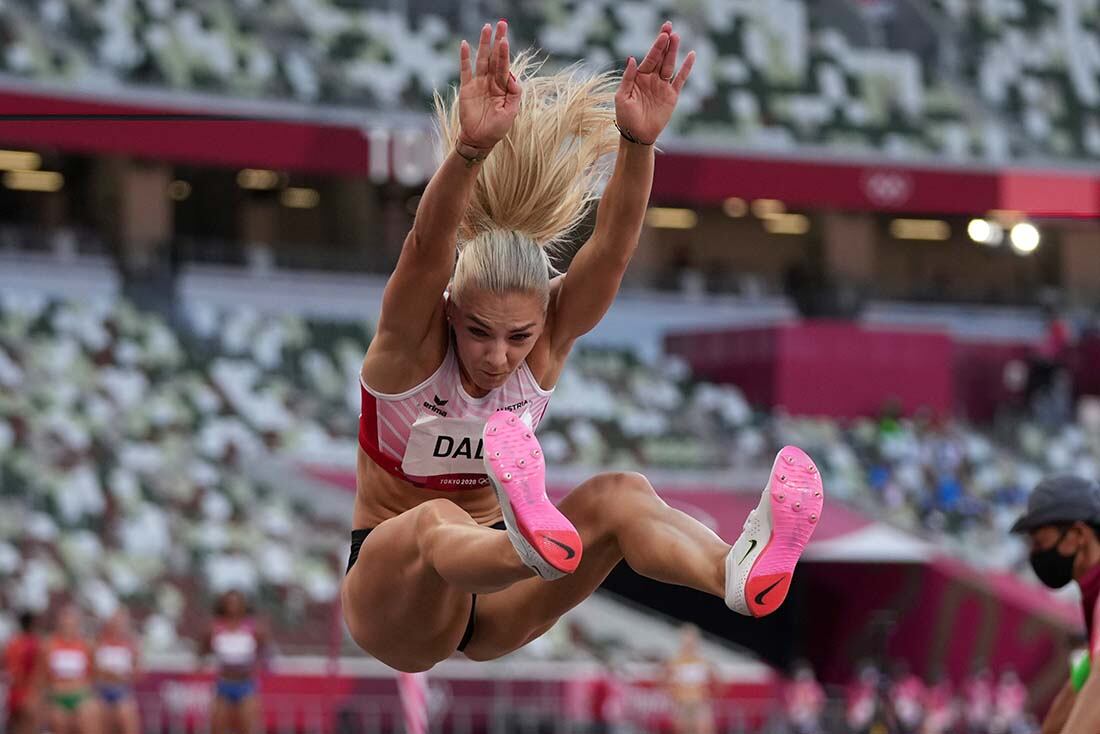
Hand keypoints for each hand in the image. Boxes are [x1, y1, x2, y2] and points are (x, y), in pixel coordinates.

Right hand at [457, 20, 521, 150]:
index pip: (504, 66)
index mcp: (503, 87)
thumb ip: (514, 95)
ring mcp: (479, 84)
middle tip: (501, 24)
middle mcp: (491, 82)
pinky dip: (464, 58)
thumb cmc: (497, 129)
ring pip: (481, 59)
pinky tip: (464, 44)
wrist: (479, 140)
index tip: (504, 39)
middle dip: (498, 41)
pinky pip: (465, 70)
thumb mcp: (511, 113)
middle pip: (495, 57)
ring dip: (483, 44)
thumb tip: (512, 77)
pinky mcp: (466, 88)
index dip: (504, 53)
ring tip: (486, 28)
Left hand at [615, 20, 695, 144]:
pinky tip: (691, 55)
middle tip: (669, 27)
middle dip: (665, 43)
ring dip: (673, 52)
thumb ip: (627, 78)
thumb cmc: (626, 117)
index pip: (649, 57)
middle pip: (660, 57)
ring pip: (670, 65)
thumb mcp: (622, 97)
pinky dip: (686, 68)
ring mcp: (662, 86)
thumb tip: (632, 58)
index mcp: (639, 77)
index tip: (663, 34)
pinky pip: (680, 79)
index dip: (656, 45)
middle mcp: (651, 79)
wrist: (637, 136)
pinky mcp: (671, 96)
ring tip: (677, 37)